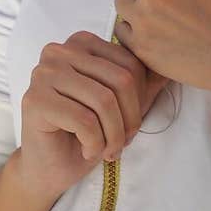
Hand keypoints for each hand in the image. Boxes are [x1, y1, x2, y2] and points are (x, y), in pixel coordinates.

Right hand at [19, 30, 169, 196]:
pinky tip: (88, 151)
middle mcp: (59, 51)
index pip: (131, 64)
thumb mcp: (122, 105)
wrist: (49, 168)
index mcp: (82, 42)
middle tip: (122, 144)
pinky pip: (84, 120)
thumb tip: (175, 66)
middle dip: (130, 120)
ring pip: (103, 101)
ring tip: (109, 151)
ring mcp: (43, 73)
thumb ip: (144, 82)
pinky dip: (95, 144)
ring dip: (113, 136)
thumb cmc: (85, 134)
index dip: (139, 101)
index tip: (131, 127)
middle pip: (120, 81)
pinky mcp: (35, 100)